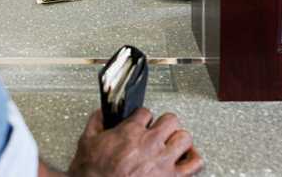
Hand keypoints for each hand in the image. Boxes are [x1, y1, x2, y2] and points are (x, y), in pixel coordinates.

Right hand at [68, 109, 203, 176]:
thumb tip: (100, 114)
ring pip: (185, 137)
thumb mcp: (86, 142)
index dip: (143, 118)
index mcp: (130, 132)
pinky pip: (195, 163)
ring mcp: (163, 160)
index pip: (145, 112)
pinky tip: (185, 159)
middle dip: (164, 125)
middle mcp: (150, 143)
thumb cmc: (93, 173)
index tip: (141, 124)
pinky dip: (193, 159)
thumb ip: (96, 123)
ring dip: (179, 140)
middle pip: (170, 119)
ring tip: (172, 145)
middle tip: (158, 132)